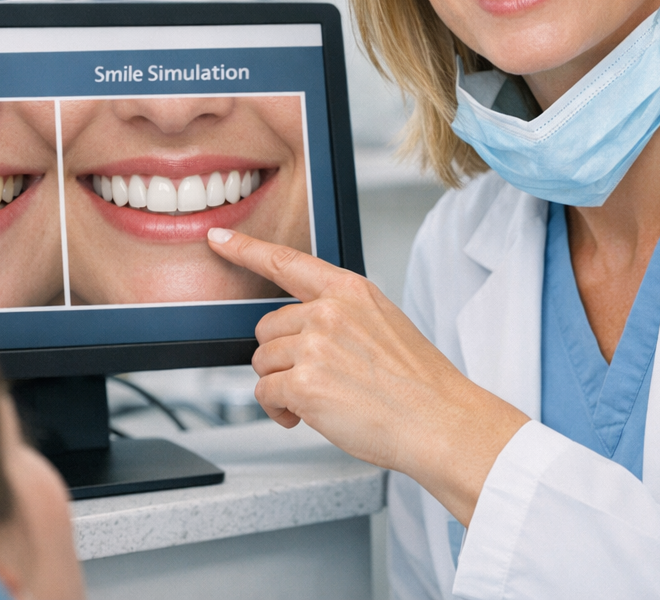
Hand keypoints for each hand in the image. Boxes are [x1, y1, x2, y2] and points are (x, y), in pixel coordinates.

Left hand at [206, 228, 528, 525]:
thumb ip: (338, 314)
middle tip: (315, 377)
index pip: (285, 260)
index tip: (219, 238)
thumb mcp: (382, 322)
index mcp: (349, 290)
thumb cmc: (417, 381)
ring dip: (281, 385)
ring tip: (319, 398)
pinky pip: (265, 394)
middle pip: (266, 327)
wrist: (439, 420)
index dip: (245, 248)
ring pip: (262, 362)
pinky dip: (279, 410)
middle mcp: (328, 311)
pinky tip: (308, 416)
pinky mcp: (304, 382)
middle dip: (281, 355)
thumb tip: (298, 328)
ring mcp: (314, 345)